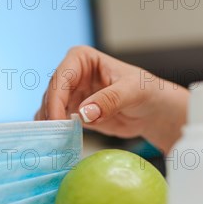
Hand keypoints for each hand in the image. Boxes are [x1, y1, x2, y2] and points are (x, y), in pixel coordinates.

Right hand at [35, 46, 189, 153]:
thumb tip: (84, 113)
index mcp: (82, 59)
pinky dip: (56, 133)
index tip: (57, 120)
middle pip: (52, 95)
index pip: (62, 77)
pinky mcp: (73, 112)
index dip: (56, 99)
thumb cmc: (147, 91)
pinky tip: (58, 144)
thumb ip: (109, 100)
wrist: (152, 111)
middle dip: (50, 115)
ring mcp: (71, 94)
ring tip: (53, 143)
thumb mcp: (132, 91)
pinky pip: (58, 122)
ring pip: (50, 109)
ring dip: (50, 125)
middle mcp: (72, 75)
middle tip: (53, 136)